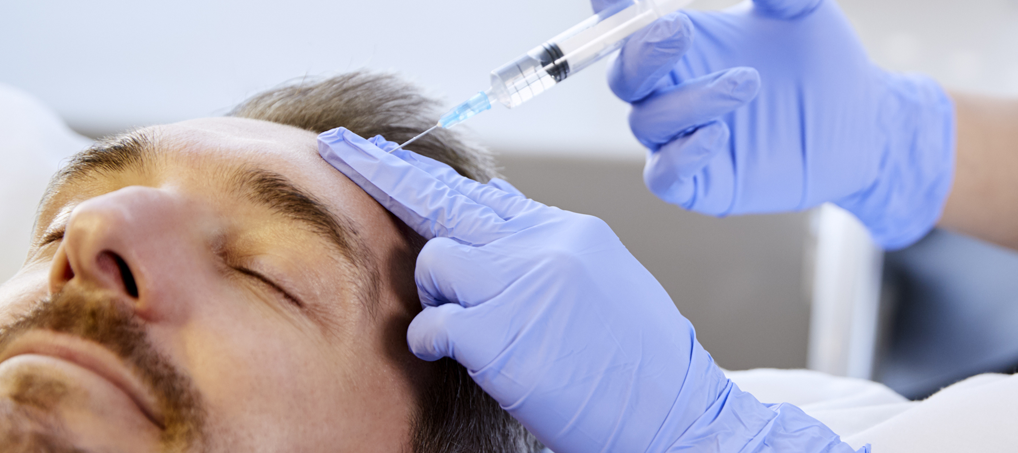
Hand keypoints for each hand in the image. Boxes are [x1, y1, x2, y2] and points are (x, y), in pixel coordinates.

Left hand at [318, 127, 865, 452]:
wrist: (679, 414)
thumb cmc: (643, 366)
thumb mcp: (602, 286)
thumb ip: (545, 257)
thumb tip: (490, 244)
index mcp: (570, 234)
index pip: (486, 193)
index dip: (429, 173)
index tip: (385, 154)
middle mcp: (545, 246)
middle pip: (445, 199)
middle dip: (382, 171)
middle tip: (338, 149)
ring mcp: (522, 286)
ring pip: (435, 261)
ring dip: (435, 295)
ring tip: (466, 327)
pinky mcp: (501, 334)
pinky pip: (433, 323)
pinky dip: (432, 340)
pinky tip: (452, 353)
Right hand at [601, 0, 953, 248]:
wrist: (863, 123)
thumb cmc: (821, 63)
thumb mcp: (805, 14)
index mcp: (681, 46)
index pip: (628, 26)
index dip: (612, 10)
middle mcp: (671, 91)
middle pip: (624, 77)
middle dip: (642, 54)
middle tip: (679, 31)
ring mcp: (682, 139)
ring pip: (647, 123)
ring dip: (690, 100)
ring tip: (749, 83)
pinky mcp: (701, 183)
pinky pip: (664, 175)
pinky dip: (681, 156)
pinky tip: (720, 135)